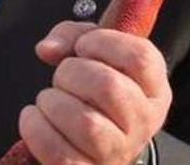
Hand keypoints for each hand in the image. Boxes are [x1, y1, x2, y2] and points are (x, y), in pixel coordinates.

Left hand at [18, 21, 170, 163]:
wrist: (95, 143)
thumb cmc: (95, 93)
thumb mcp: (94, 54)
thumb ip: (72, 36)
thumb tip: (48, 49)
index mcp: (153, 88)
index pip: (140, 58)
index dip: (104, 43)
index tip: (83, 46)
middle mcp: (143, 122)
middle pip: (108, 87)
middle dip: (71, 72)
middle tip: (63, 76)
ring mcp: (118, 151)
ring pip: (86, 124)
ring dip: (53, 102)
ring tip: (50, 99)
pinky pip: (60, 153)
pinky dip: (37, 129)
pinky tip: (35, 118)